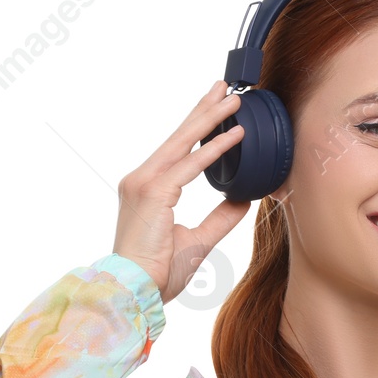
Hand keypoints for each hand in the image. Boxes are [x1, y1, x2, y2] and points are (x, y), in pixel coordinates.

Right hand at [113, 80, 251, 303]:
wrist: (134, 291)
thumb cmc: (158, 272)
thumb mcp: (198, 241)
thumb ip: (220, 218)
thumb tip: (243, 199)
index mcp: (148, 188)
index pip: (176, 149)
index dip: (196, 126)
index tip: (214, 107)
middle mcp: (142, 179)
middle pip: (178, 136)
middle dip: (203, 109)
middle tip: (225, 87)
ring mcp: (144, 183)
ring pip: (183, 143)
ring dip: (211, 120)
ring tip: (234, 101)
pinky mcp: (153, 194)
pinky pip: (189, 167)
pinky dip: (213, 151)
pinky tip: (234, 137)